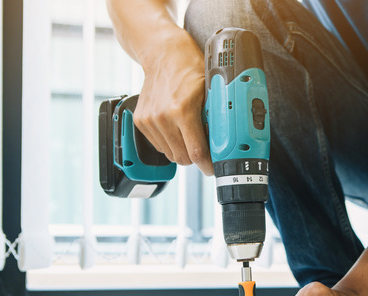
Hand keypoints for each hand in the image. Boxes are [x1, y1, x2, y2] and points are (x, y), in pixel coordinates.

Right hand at [134, 28, 212, 175]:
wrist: (163, 54)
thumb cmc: (190, 69)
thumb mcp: (211, 90)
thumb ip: (216, 117)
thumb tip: (226, 141)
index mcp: (182, 110)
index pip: (196, 152)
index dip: (207, 165)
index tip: (213, 168)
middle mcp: (162, 117)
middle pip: (182, 158)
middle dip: (195, 157)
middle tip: (204, 148)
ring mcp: (149, 120)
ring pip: (170, 154)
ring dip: (182, 150)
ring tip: (189, 134)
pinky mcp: (141, 121)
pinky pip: (159, 146)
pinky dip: (169, 143)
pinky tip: (176, 129)